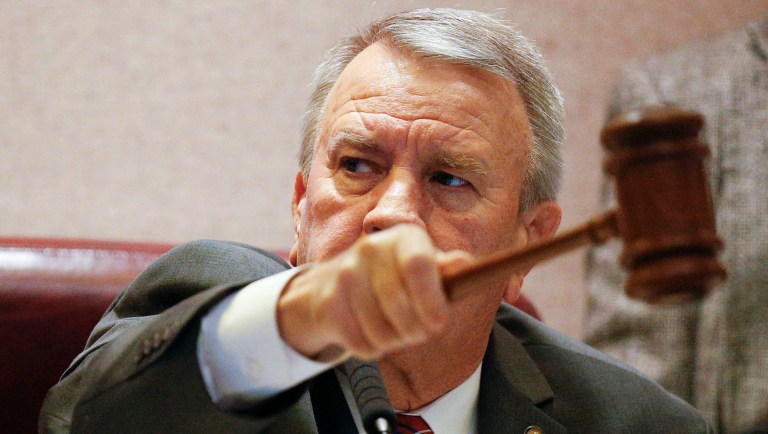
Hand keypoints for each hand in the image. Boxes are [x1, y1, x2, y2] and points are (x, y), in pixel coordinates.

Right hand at [276, 224, 469, 361]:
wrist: (331, 285)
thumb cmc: (390, 277)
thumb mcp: (421, 268)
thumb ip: (444, 270)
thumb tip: (464, 263)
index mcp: (402, 237)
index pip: (417, 264)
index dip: (430, 298)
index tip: (439, 323)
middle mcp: (370, 249)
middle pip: (400, 305)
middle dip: (415, 330)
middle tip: (420, 332)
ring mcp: (345, 274)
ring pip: (381, 332)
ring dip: (394, 341)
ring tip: (394, 329)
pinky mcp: (327, 303)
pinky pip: (362, 344)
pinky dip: (372, 348)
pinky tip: (370, 332)